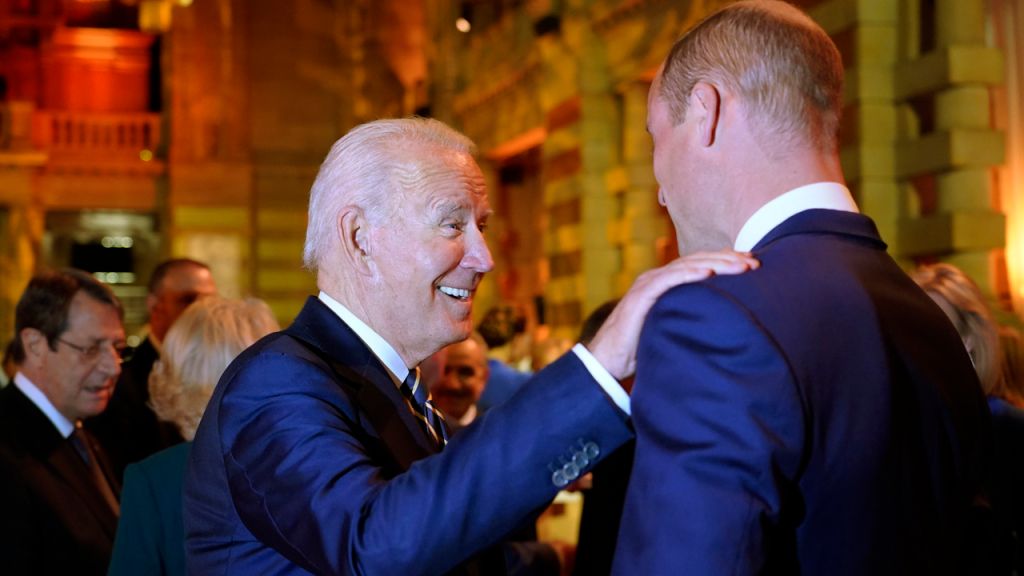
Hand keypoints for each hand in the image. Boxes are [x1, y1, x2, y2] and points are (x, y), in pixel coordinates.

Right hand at [586, 250, 758, 379]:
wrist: (607, 360)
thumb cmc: (640, 348)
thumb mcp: (672, 329)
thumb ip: (691, 320)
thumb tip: (726, 326)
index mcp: (665, 283)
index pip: (700, 265)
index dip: (726, 261)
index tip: (752, 265)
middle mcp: (657, 278)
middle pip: (697, 260)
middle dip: (728, 259)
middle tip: (755, 262)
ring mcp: (647, 284)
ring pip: (686, 266)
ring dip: (715, 263)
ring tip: (740, 266)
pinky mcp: (640, 296)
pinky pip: (667, 280)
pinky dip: (688, 274)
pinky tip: (708, 273)